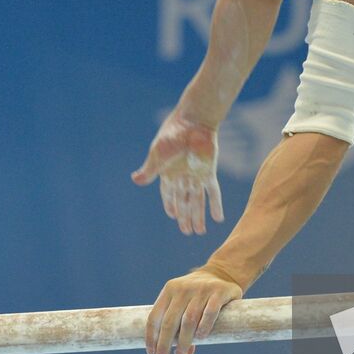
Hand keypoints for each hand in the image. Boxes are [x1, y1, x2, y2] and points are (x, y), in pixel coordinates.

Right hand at [130, 109, 224, 234]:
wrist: (193, 121)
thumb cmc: (172, 135)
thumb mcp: (158, 153)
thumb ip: (150, 169)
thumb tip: (135, 180)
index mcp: (168, 174)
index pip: (168, 195)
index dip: (170, 206)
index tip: (172, 217)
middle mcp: (183, 177)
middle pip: (184, 202)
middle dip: (185, 217)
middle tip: (187, 232)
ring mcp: (197, 175)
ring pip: (197, 201)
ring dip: (198, 216)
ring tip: (199, 231)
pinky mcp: (209, 172)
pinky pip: (213, 192)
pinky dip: (215, 205)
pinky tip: (218, 218)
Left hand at [145, 265, 243, 353]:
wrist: (222, 273)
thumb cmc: (198, 296)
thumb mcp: (184, 304)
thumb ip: (180, 326)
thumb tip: (184, 353)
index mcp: (169, 290)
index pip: (155, 316)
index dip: (151, 337)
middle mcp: (183, 289)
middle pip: (169, 321)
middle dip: (164, 344)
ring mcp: (201, 289)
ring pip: (189, 320)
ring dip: (184, 340)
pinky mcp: (219, 292)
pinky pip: (209, 312)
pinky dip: (204, 327)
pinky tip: (201, 338)